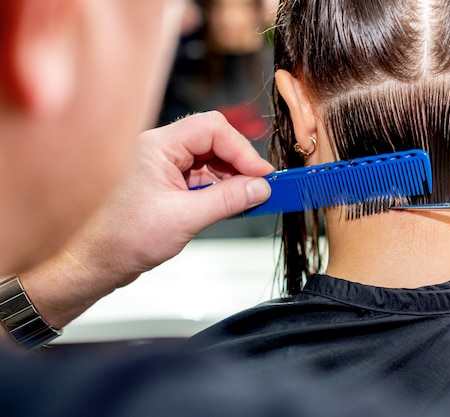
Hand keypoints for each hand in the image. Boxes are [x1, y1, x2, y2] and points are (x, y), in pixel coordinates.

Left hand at [18, 112, 273, 328]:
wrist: (95, 263)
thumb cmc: (122, 238)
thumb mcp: (185, 218)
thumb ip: (228, 199)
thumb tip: (260, 187)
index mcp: (157, 146)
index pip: (212, 129)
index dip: (242, 150)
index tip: (262, 174)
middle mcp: (159, 150)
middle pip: (212, 141)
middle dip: (239, 163)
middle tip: (261, 186)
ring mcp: (162, 167)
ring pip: (209, 159)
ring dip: (231, 177)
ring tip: (249, 198)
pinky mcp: (166, 184)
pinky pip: (201, 177)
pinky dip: (219, 189)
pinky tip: (232, 203)